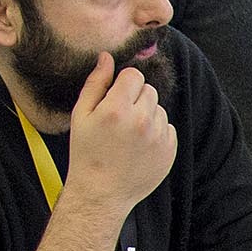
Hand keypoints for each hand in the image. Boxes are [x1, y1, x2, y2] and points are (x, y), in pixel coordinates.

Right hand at [66, 50, 177, 210]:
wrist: (102, 193)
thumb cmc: (86, 153)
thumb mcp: (81, 115)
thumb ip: (96, 83)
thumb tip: (106, 57)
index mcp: (117, 109)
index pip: (133, 75)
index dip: (123, 84)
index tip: (115, 99)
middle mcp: (142, 121)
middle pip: (149, 90)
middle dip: (136, 99)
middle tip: (121, 119)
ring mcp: (158, 137)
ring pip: (159, 109)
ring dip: (147, 116)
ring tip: (129, 136)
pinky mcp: (169, 151)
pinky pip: (168, 128)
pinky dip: (157, 133)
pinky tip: (140, 146)